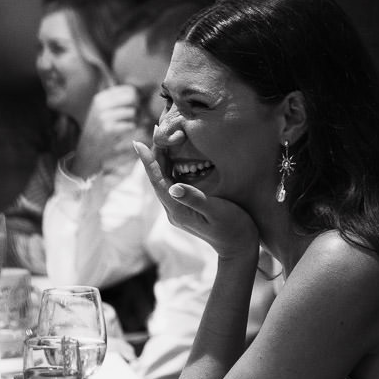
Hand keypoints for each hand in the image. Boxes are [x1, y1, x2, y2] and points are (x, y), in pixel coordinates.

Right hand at [74, 86, 140, 177]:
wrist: (87, 151)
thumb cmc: (98, 130)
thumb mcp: (101, 111)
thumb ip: (117, 100)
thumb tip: (137, 92)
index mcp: (100, 98)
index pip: (128, 89)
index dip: (136, 98)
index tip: (133, 107)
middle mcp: (101, 105)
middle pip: (132, 97)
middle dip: (137, 107)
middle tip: (134, 116)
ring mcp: (104, 117)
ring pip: (132, 112)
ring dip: (134, 120)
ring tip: (127, 125)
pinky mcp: (109, 130)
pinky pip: (131, 125)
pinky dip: (130, 129)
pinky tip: (123, 133)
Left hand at [134, 141, 259, 259]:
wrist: (240, 249)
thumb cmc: (234, 228)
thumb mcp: (217, 212)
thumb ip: (195, 199)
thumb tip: (173, 187)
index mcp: (177, 210)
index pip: (157, 181)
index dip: (148, 161)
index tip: (138, 142)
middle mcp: (174, 210)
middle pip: (158, 178)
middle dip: (154, 154)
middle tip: (155, 129)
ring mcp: (179, 210)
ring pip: (164, 180)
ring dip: (162, 160)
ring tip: (162, 138)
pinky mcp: (186, 209)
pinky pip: (173, 184)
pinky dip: (172, 168)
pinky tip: (176, 157)